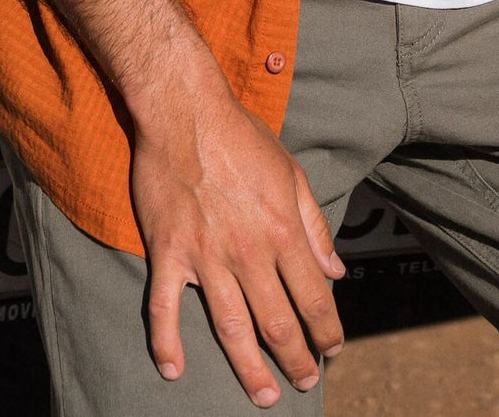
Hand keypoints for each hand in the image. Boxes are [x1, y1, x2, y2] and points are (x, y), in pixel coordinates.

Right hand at [131, 74, 345, 406]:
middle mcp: (248, 250)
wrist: (184, 109)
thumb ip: (313, 224)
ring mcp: (206, 255)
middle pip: (277, 322)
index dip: (327, 331)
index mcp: (283, 230)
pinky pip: (164, 307)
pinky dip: (167, 342)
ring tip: (262, 396)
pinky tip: (173, 371)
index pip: (314, 297)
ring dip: (248, 368)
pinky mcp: (168, 251)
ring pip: (231, 327)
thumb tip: (335, 270)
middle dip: (295, 359)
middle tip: (302, 382)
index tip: (333, 349)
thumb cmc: (241, 137)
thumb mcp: (291, 172)